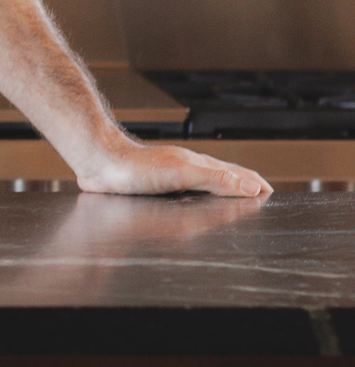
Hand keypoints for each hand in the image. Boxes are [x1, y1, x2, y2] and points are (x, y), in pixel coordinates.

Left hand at [74, 141, 271, 197]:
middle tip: (258, 193)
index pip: (235, 174)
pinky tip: (192, 206)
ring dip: (221, 191)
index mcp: (198, 165)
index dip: (253, 182)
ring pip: (203, 186)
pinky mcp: (154, 190)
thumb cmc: (135, 167)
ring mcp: (171, 179)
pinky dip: (198, 200)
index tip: (270, 190)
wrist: (99, 163)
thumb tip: (252, 186)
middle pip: (222, 178)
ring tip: (233, 198)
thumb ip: (217, 179)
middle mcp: (186, 170)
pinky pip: (184, 196)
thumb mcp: (184, 173)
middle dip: (242, 185)